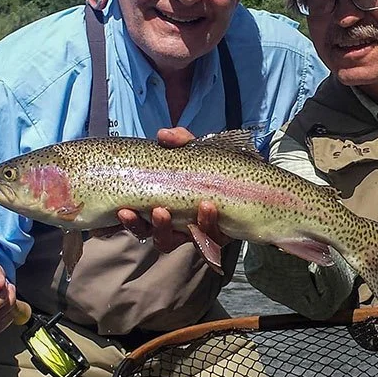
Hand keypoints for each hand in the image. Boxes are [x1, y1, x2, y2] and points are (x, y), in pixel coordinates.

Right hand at [113, 128, 230, 255]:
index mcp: (162, 206)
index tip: (123, 211)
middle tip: (154, 211)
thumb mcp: (198, 152)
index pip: (138, 219)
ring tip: (171, 211)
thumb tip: (163, 135)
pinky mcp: (217, 237)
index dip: (129, 220)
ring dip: (169, 228)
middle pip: (153, 236)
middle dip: (147, 226)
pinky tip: (207, 207)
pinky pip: (208, 240)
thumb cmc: (216, 169)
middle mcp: (175, 225)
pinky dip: (206, 223)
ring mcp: (195, 233)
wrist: (254, 184)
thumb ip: (181, 142)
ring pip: (174, 242)